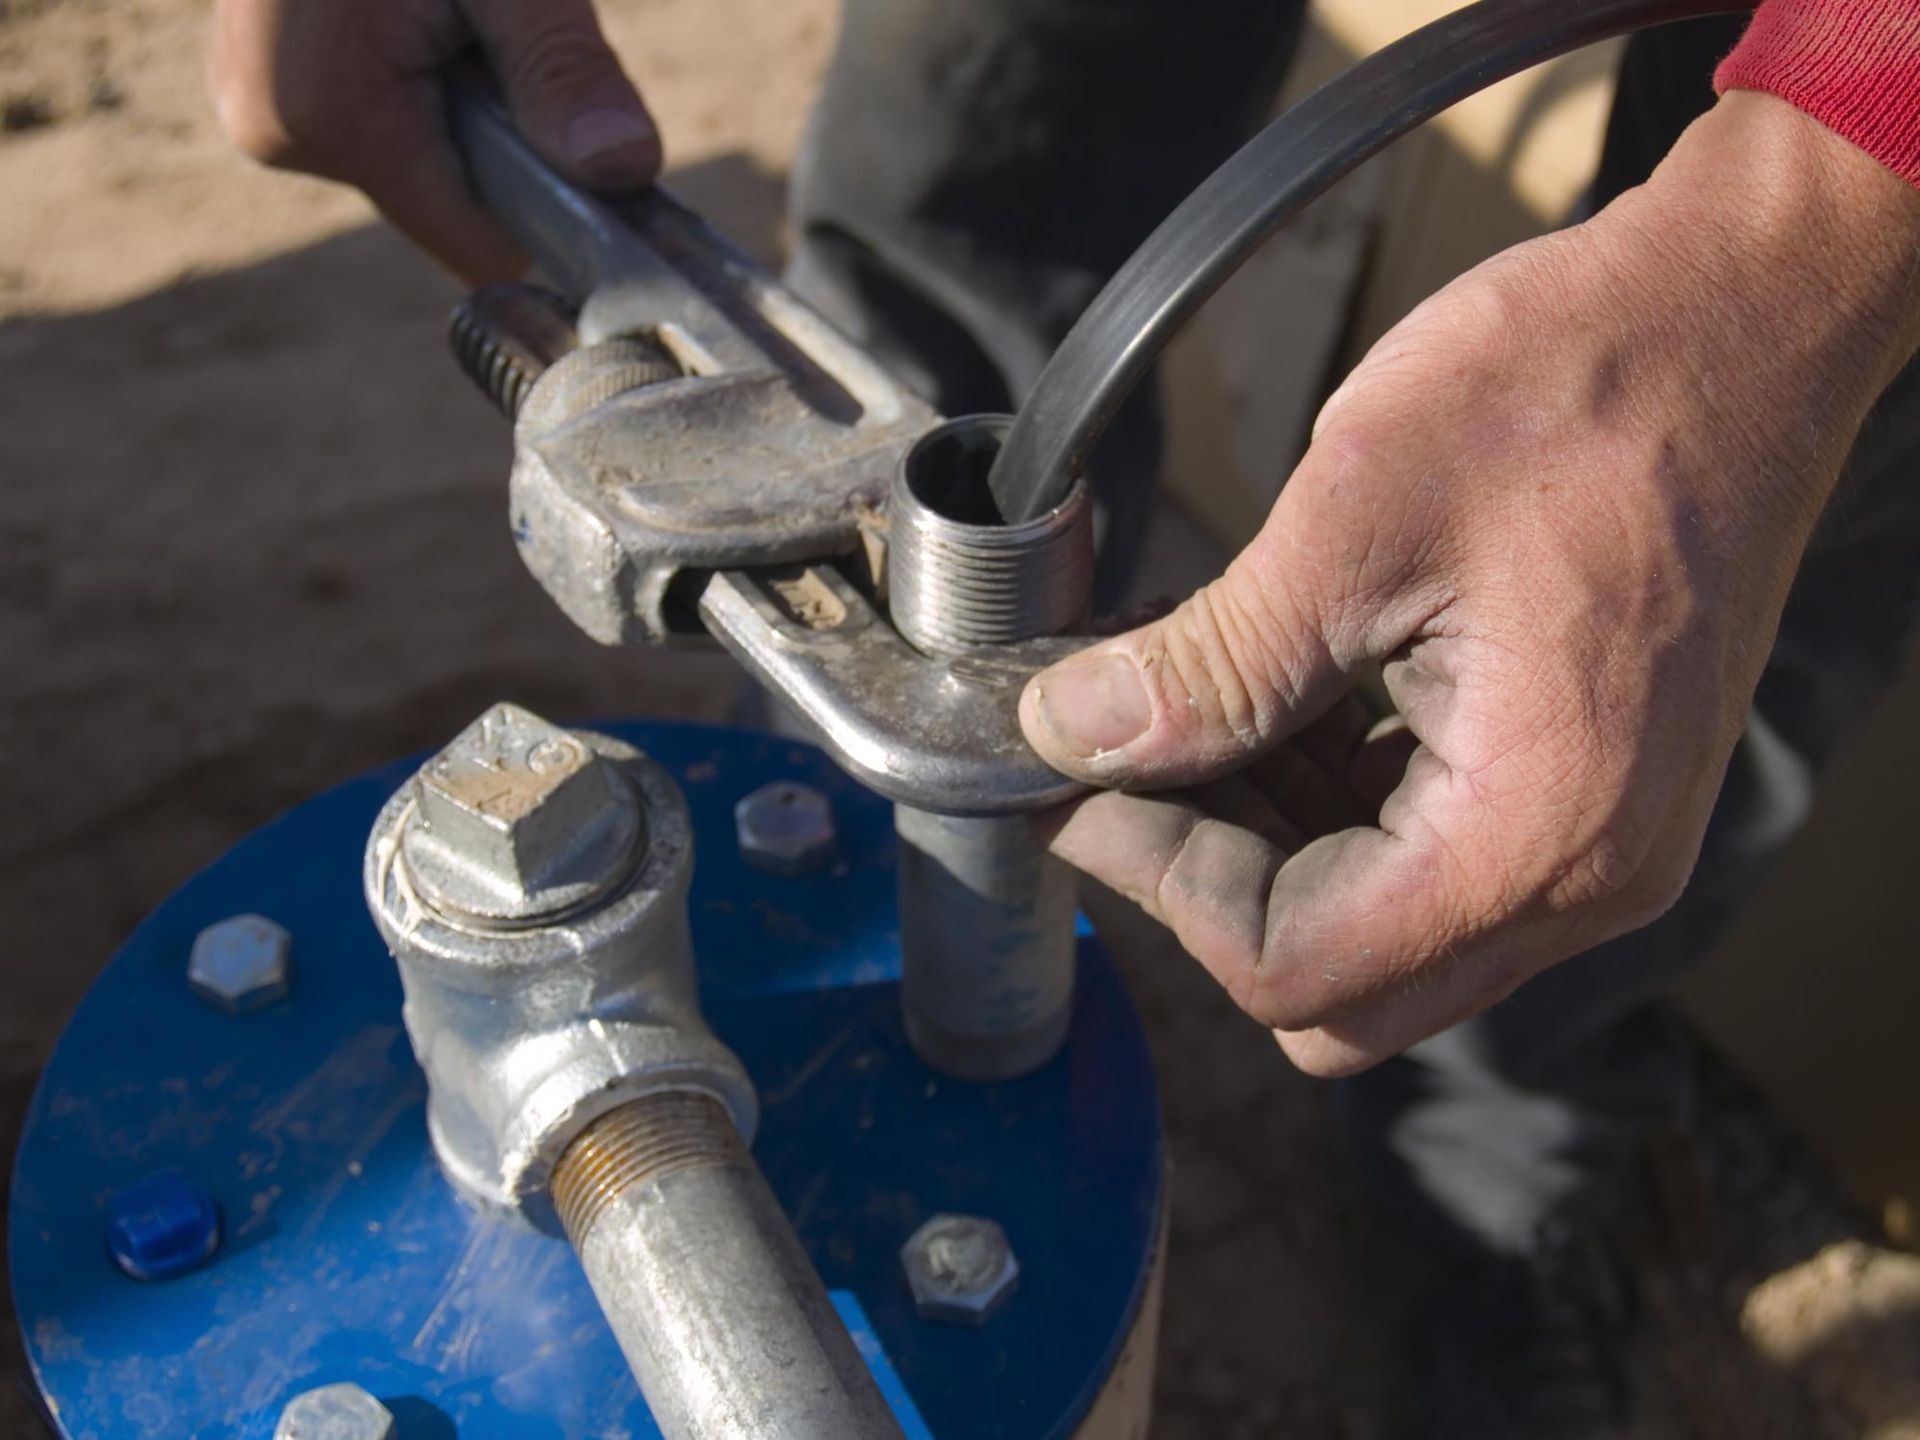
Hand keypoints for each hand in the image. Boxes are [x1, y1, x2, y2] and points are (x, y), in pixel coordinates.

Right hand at [210, 0, 657, 281]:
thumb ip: (561, 69)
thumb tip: (623, 167)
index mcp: (328, 118)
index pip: (479, 243)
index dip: (554, 218)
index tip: (599, 158)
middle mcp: (276, 131)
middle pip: (450, 203)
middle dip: (504, 144)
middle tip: (505, 32)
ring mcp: (260, 105)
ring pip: (420, 161)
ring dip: (467, 107)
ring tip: (458, 12)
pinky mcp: (265, 78)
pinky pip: (382, 118)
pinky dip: (426, 82)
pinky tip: (425, 15)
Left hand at [1021, 93, 1919, 1075]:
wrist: (1744, 313)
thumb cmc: (1581, 386)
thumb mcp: (1356, 519)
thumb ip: (1209, 663)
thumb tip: (1068, 735)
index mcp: (1535, 833)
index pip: (1294, 965)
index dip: (1157, 880)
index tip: (1076, 777)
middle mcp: (1585, 877)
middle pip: (1339, 991)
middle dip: (1206, 883)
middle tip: (1123, 756)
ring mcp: (1598, 842)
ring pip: (1377, 933)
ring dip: (1263, 844)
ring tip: (1187, 704)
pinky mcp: (1589, 790)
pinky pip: (1429, 862)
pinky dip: (1331, 806)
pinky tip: (1272, 696)